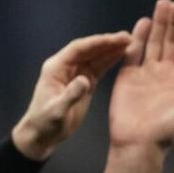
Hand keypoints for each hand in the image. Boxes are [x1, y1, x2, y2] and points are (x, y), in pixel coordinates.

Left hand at [11, 31, 131, 160]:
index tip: (116, 39)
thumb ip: (71, 95)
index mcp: (56, 68)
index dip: (98, 43)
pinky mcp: (85, 82)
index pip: (78, 49)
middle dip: (108, 43)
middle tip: (129, 37)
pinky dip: (111, 61)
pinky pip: (99, 68)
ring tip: (131, 43)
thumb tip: (85, 80)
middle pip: (89, 49)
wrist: (42, 135)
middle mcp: (66, 67)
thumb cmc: (46, 123)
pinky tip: (124, 56)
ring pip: (96, 57)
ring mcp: (76, 74)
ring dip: (112, 49)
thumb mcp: (57, 111)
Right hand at [108, 0, 173, 151]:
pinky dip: (139, 37)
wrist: (140, 143)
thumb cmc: (170, 128)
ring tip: (163, 5)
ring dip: (159, 24)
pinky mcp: (130, 75)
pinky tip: (144, 22)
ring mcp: (149, 73)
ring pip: (156, 43)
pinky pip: (135, 52)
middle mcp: (168, 72)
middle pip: (173, 42)